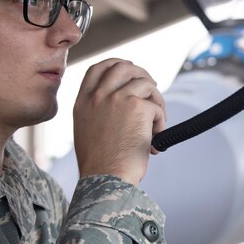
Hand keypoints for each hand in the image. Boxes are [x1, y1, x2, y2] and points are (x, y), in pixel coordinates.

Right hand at [73, 58, 165, 184]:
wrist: (106, 179)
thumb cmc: (101, 164)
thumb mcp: (88, 130)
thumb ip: (100, 110)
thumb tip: (127, 100)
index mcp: (82, 102)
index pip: (98, 68)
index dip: (116, 64)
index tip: (130, 70)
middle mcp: (98, 96)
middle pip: (124, 67)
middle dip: (142, 74)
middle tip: (153, 89)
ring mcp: (117, 98)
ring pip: (145, 84)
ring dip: (156, 101)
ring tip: (156, 123)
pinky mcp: (137, 107)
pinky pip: (156, 106)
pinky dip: (161, 120)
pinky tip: (156, 138)